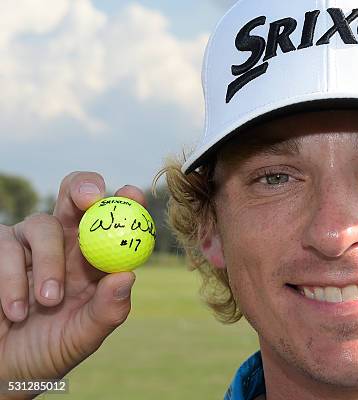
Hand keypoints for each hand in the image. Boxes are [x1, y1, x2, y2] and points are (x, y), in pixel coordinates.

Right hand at [0, 172, 143, 398]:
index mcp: (95, 258)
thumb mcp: (83, 336)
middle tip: (90, 199)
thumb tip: (128, 276)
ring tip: (47, 303)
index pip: (115, 221)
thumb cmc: (49, 350)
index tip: (132, 195)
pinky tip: (14, 311)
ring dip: (47, 263)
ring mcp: (28, 244)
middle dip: (84, 187)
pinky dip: (11, 279)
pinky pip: (6, 245)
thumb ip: (107, 310)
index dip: (126, 201)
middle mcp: (65, 243)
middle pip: (75, 195)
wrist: (3, 370)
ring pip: (42, 224)